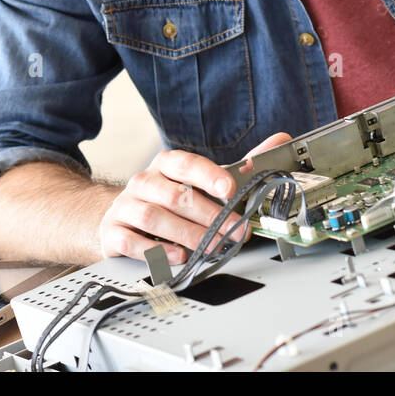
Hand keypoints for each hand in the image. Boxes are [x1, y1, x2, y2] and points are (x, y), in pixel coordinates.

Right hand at [97, 131, 292, 264]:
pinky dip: (155, 250)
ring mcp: (126, 206)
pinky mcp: (113, 232)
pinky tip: (177, 256)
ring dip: (186, 234)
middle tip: (235, 232)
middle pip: (174, 195)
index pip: (185, 163)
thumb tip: (281, 139)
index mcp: (166, 165)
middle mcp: (144, 182)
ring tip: (210, 247)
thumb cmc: (169, 198)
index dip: (208, 176)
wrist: (120, 216)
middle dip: (209, 216)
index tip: (230, 189)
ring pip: (154, 217)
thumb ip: (240, 166)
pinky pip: (131, 241)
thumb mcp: (202, 180)